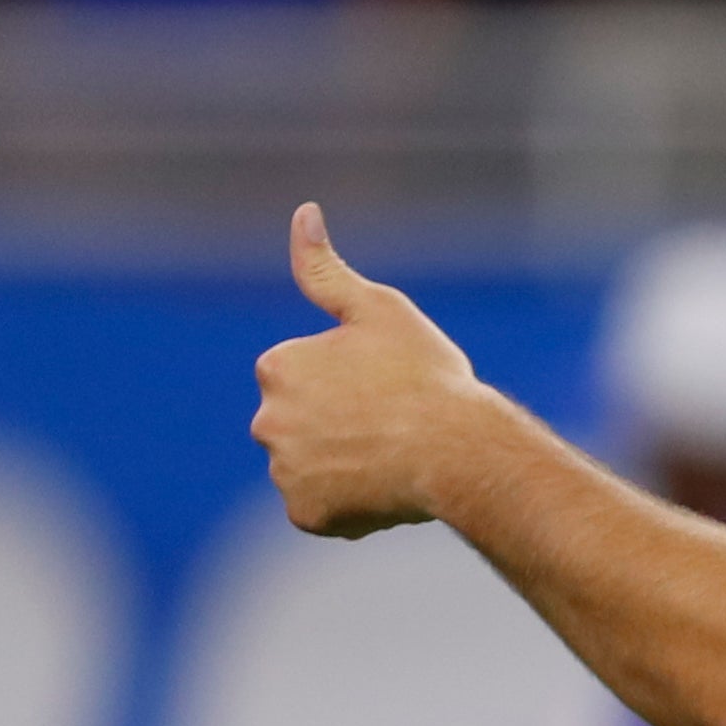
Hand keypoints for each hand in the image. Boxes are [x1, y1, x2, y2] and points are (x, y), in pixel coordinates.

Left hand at [251, 203, 490, 537]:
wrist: (458, 450)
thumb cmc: (426, 375)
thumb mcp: (381, 309)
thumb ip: (326, 269)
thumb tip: (303, 212)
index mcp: (278, 365)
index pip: (303, 380)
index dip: (350, 385)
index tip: (387, 388)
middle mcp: (267, 419)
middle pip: (301, 426)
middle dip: (337, 428)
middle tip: (392, 428)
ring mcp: (285, 470)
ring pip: (312, 469)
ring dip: (343, 467)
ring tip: (393, 461)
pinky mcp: (306, 513)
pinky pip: (321, 510)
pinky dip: (348, 506)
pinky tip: (386, 490)